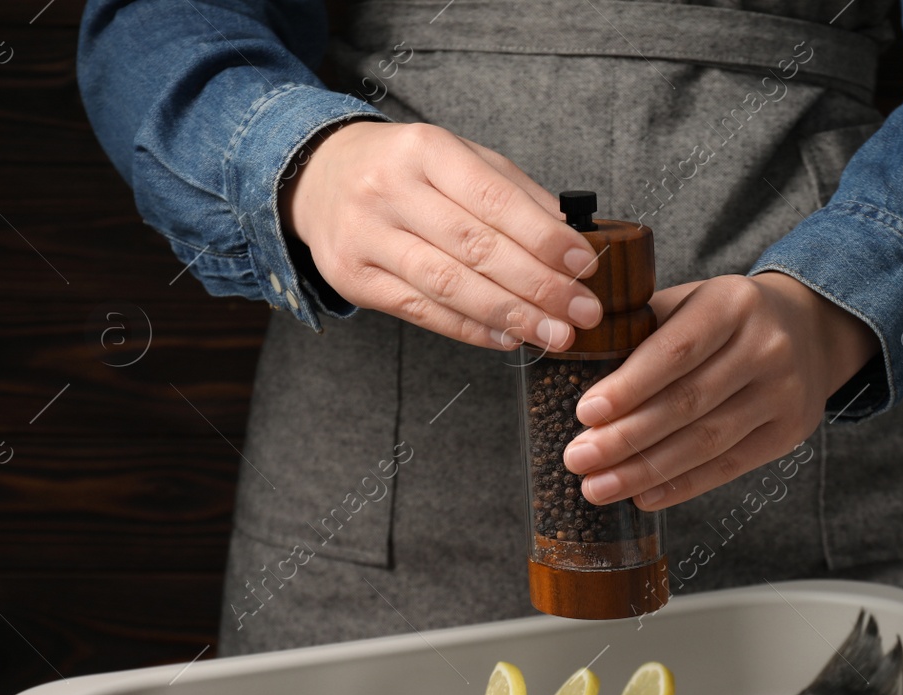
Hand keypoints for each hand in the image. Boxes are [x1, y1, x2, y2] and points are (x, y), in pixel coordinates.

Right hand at [280, 120, 602, 348]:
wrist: (318, 176)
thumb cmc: (404, 169)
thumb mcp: (456, 158)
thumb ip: (512, 192)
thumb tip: (571, 237)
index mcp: (424, 150)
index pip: (494, 200)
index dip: (544, 238)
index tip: (585, 266)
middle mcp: (389, 190)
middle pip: (475, 247)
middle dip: (538, 285)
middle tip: (582, 312)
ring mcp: (365, 236)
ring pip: (448, 285)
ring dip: (510, 315)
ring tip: (554, 334)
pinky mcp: (352, 278)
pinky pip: (421, 311)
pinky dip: (471, 329)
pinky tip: (508, 338)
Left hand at [561, 272, 877, 509]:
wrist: (808, 330)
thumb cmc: (726, 318)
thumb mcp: (690, 301)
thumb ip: (640, 328)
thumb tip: (570, 369)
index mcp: (733, 302)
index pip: (676, 350)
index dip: (629, 386)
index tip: (585, 413)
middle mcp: (766, 347)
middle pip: (688, 401)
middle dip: (626, 437)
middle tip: (578, 459)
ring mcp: (783, 392)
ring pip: (707, 441)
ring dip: (646, 469)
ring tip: (598, 486)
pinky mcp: (789, 431)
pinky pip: (729, 465)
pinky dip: (681, 485)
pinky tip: (643, 495)